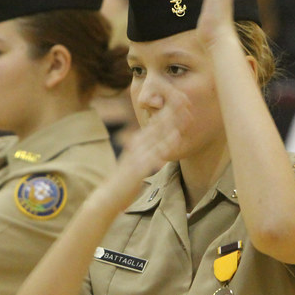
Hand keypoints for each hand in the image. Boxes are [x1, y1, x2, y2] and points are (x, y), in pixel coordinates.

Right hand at [107, 84, 191, 207]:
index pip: (154, 123)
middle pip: (157, 125)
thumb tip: (159, 148)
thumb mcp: (135, 161)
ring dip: (172, 123)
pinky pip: (155, 153)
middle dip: (171, 112)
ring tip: (186, 113)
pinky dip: (166, 143)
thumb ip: (145, 152)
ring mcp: (138, 155)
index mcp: (136, 143)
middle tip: (186, 99)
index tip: (181, 101)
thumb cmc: (124, 180)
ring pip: (158, 135)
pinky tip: (176, 136)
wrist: (109, 195)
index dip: (167, 112)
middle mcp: (137, 145)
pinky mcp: (139, 167)